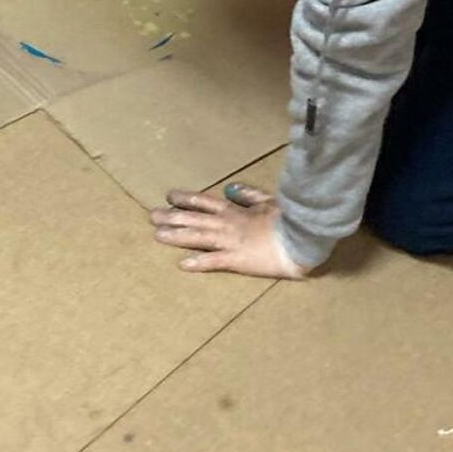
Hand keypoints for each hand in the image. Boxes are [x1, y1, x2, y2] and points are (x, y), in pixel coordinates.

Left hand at [149, 183, 311, 278]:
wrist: (300, 238)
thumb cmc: (287, 219)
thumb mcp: (268, 201)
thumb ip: (249, 194)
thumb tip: (231, 188)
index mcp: (235, 210)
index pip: (205, 202)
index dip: (186, 199)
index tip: (170, 196)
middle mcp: (227, 224)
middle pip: (194, 218)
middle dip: (172, 216)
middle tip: (152, 215)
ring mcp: (230, 241)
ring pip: (197, 237)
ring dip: (176, 235)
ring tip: (157, 235)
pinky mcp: (237, 260)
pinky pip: (213, 261)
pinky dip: (198, 262)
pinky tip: (182, 264)